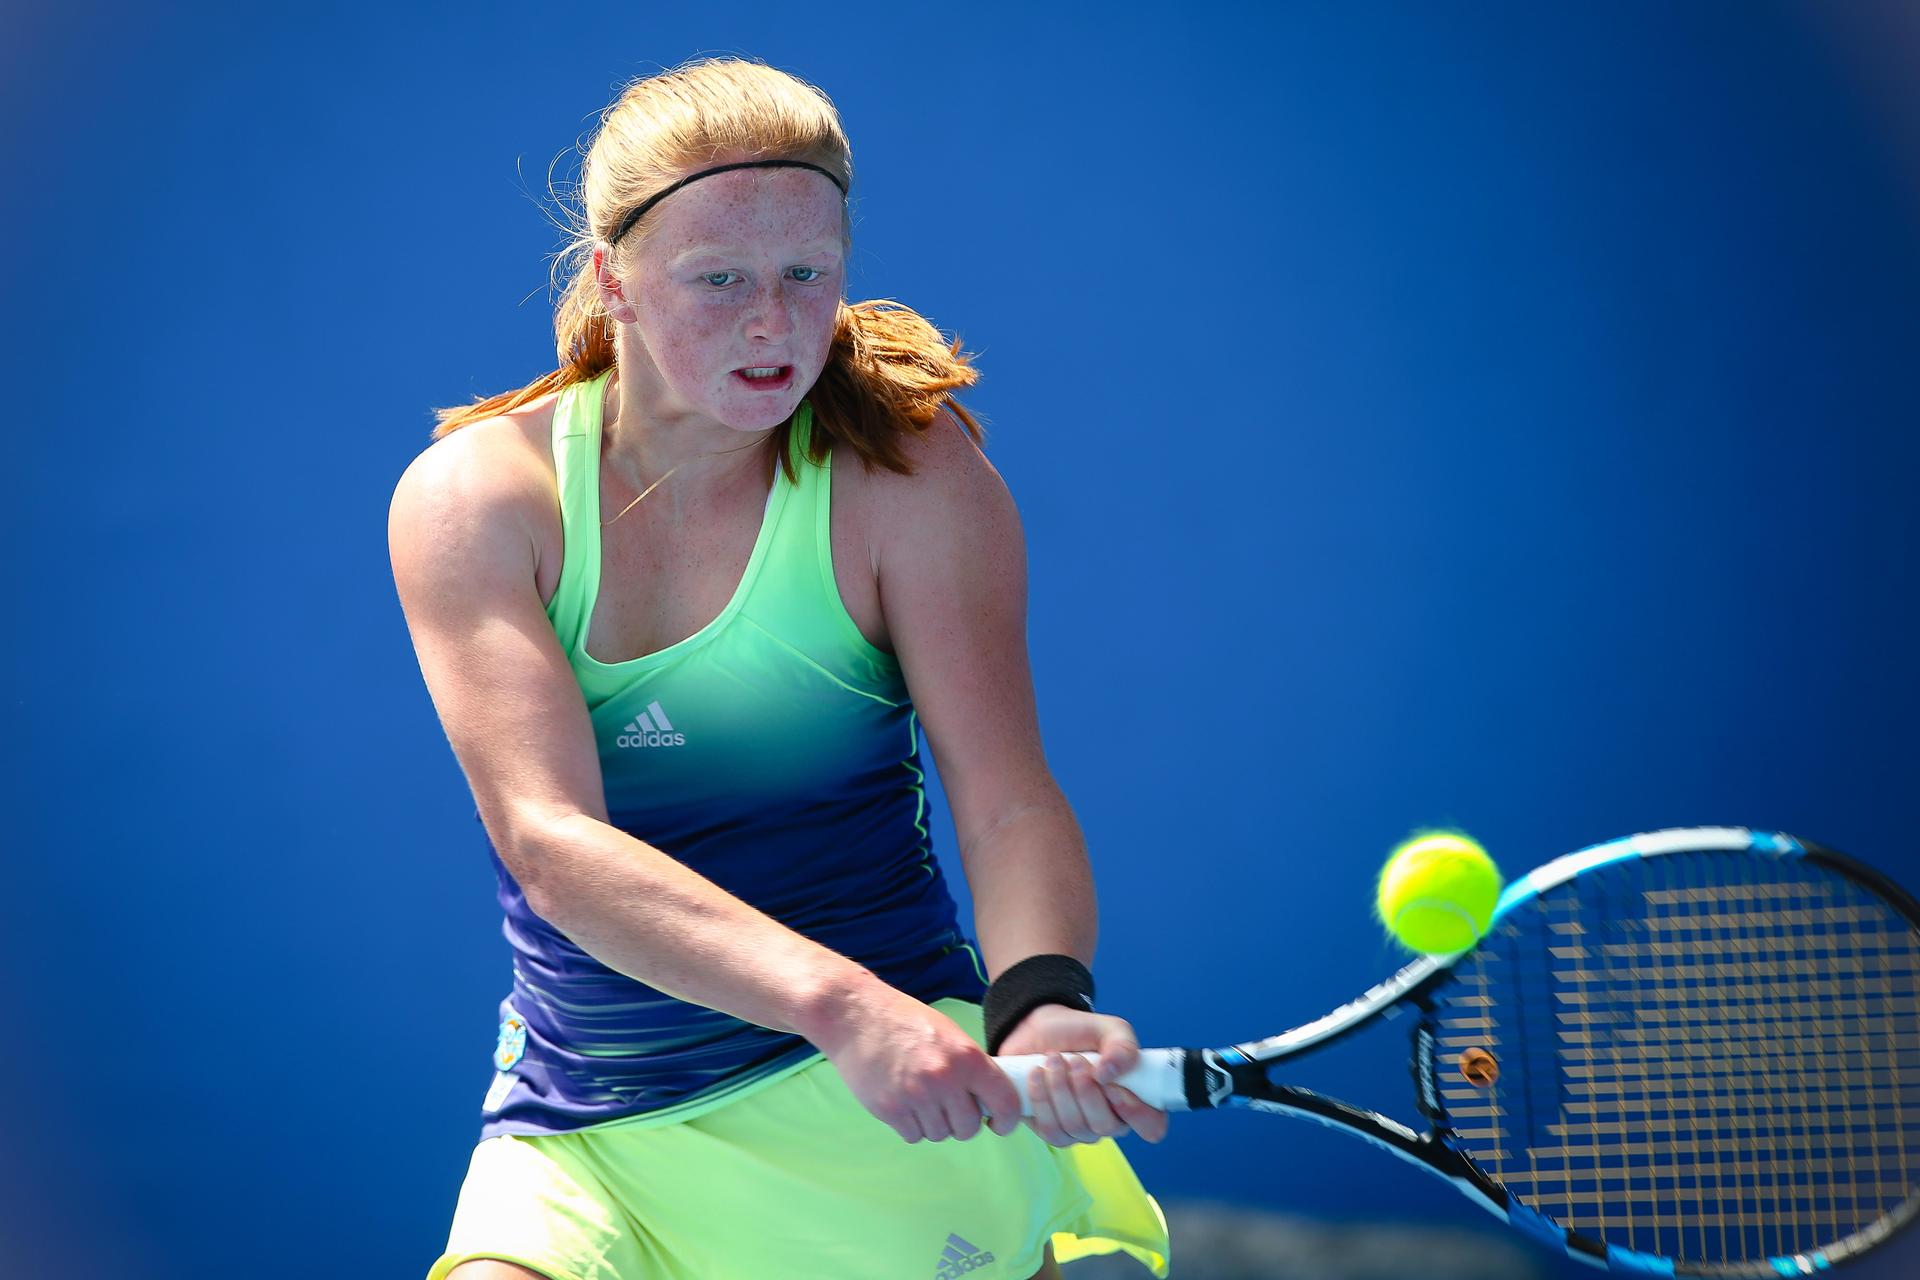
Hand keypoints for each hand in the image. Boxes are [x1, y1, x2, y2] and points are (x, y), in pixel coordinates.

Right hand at [812, 980, 1025, 1143]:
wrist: (856, 1016)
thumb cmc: (905, 1021)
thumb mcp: (950, 1034)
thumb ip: (971, 1066)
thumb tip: (991, 1101)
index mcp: (966, 1057)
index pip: (1004, 1103)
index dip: (1006, 1120)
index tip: (998, 1123)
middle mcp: (944, 1079)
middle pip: (968, 1128)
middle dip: (962, 1122)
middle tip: (950, 1105)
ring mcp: (915, 1097)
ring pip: (940, 1134)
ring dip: (935, 1124)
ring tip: (922, 1098)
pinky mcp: (889, 1110)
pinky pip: (914, 1136)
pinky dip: (912, 1126)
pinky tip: (905, 1102)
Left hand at [996, 1003, 1169, 1146]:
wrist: (1038, 1031)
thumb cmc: (1080, 1033)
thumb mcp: (1109, 1029)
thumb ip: (1122, 1046)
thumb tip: (1110, 1073)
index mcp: (1134, 1098)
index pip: (1151, 1126)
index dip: (1136, 1114)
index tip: (1113, 1088)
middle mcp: (1111, 1120)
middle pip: (1106, 1127)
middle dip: (1086, 1091)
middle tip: (1075, 1059)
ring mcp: (1081, 1130)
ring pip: (1075, 1128)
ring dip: (1061, 1089)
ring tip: (1053, 1059)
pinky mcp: (1052, 1131)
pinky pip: (1050, 1130)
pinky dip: (1041, 1099)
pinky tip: (1037, 1074)